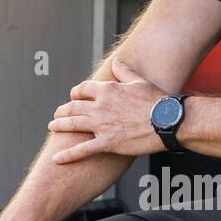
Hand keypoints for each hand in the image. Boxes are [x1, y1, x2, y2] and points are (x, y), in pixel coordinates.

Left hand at [48, 57, 163, 163]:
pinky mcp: (107, 143)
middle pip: (73, 106)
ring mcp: (102, 125)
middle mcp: (100, 106)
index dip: (76, 93)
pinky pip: (82, 150)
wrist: (167, 121)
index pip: (83, 89)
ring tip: (52, 127)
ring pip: (72, 124)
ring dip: (59, 126)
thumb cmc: (156, 101)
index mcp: (107, 90)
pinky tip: (57, 159)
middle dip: (62, 111)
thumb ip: (124, 71)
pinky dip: (67, 155)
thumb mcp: (139, 81)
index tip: (74, 96)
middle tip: (57, 114)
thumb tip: (116, 61)